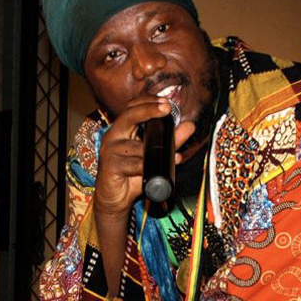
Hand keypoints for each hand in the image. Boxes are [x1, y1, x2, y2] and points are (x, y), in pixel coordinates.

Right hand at [94, 96, 194, 217]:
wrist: (115, 198)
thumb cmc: (132, 174)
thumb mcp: (155, 155)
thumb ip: (171, 140)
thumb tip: (190, 126)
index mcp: (122, 129)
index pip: (132, 107)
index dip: (148, 101)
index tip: (166, 102)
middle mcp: (113, 136)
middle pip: (128, 116)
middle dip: (148, 110)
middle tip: (166, 108)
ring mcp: (110, 151)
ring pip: (135, 146)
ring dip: (155, 149)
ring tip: (175, 152)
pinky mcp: (110, 167)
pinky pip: (132, 164)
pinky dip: (148, 166)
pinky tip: (160, 168)